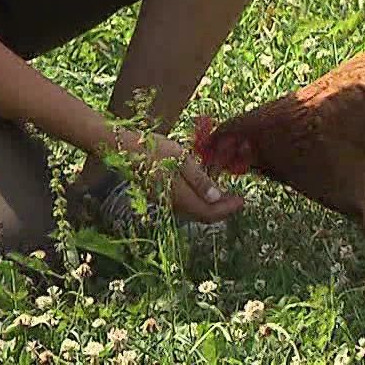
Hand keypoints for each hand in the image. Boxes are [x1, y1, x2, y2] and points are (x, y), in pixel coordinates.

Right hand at [116, 129, 243, 223]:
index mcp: (179, 197)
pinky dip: (198, 200)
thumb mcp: (180, 158)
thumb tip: (216, 198)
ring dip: (210, 206)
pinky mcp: (160, 195)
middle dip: (221, 209)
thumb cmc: (152, 149)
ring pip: (193, 211)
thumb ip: (199, 179)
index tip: (242, 200)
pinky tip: (204, 187)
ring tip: (224, 193)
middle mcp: (172, 205)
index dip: (227, 209)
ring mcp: (164, 201)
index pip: (209, 212)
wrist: (122, 149)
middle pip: (202, 215)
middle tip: (237, 198)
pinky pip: (184, 204)